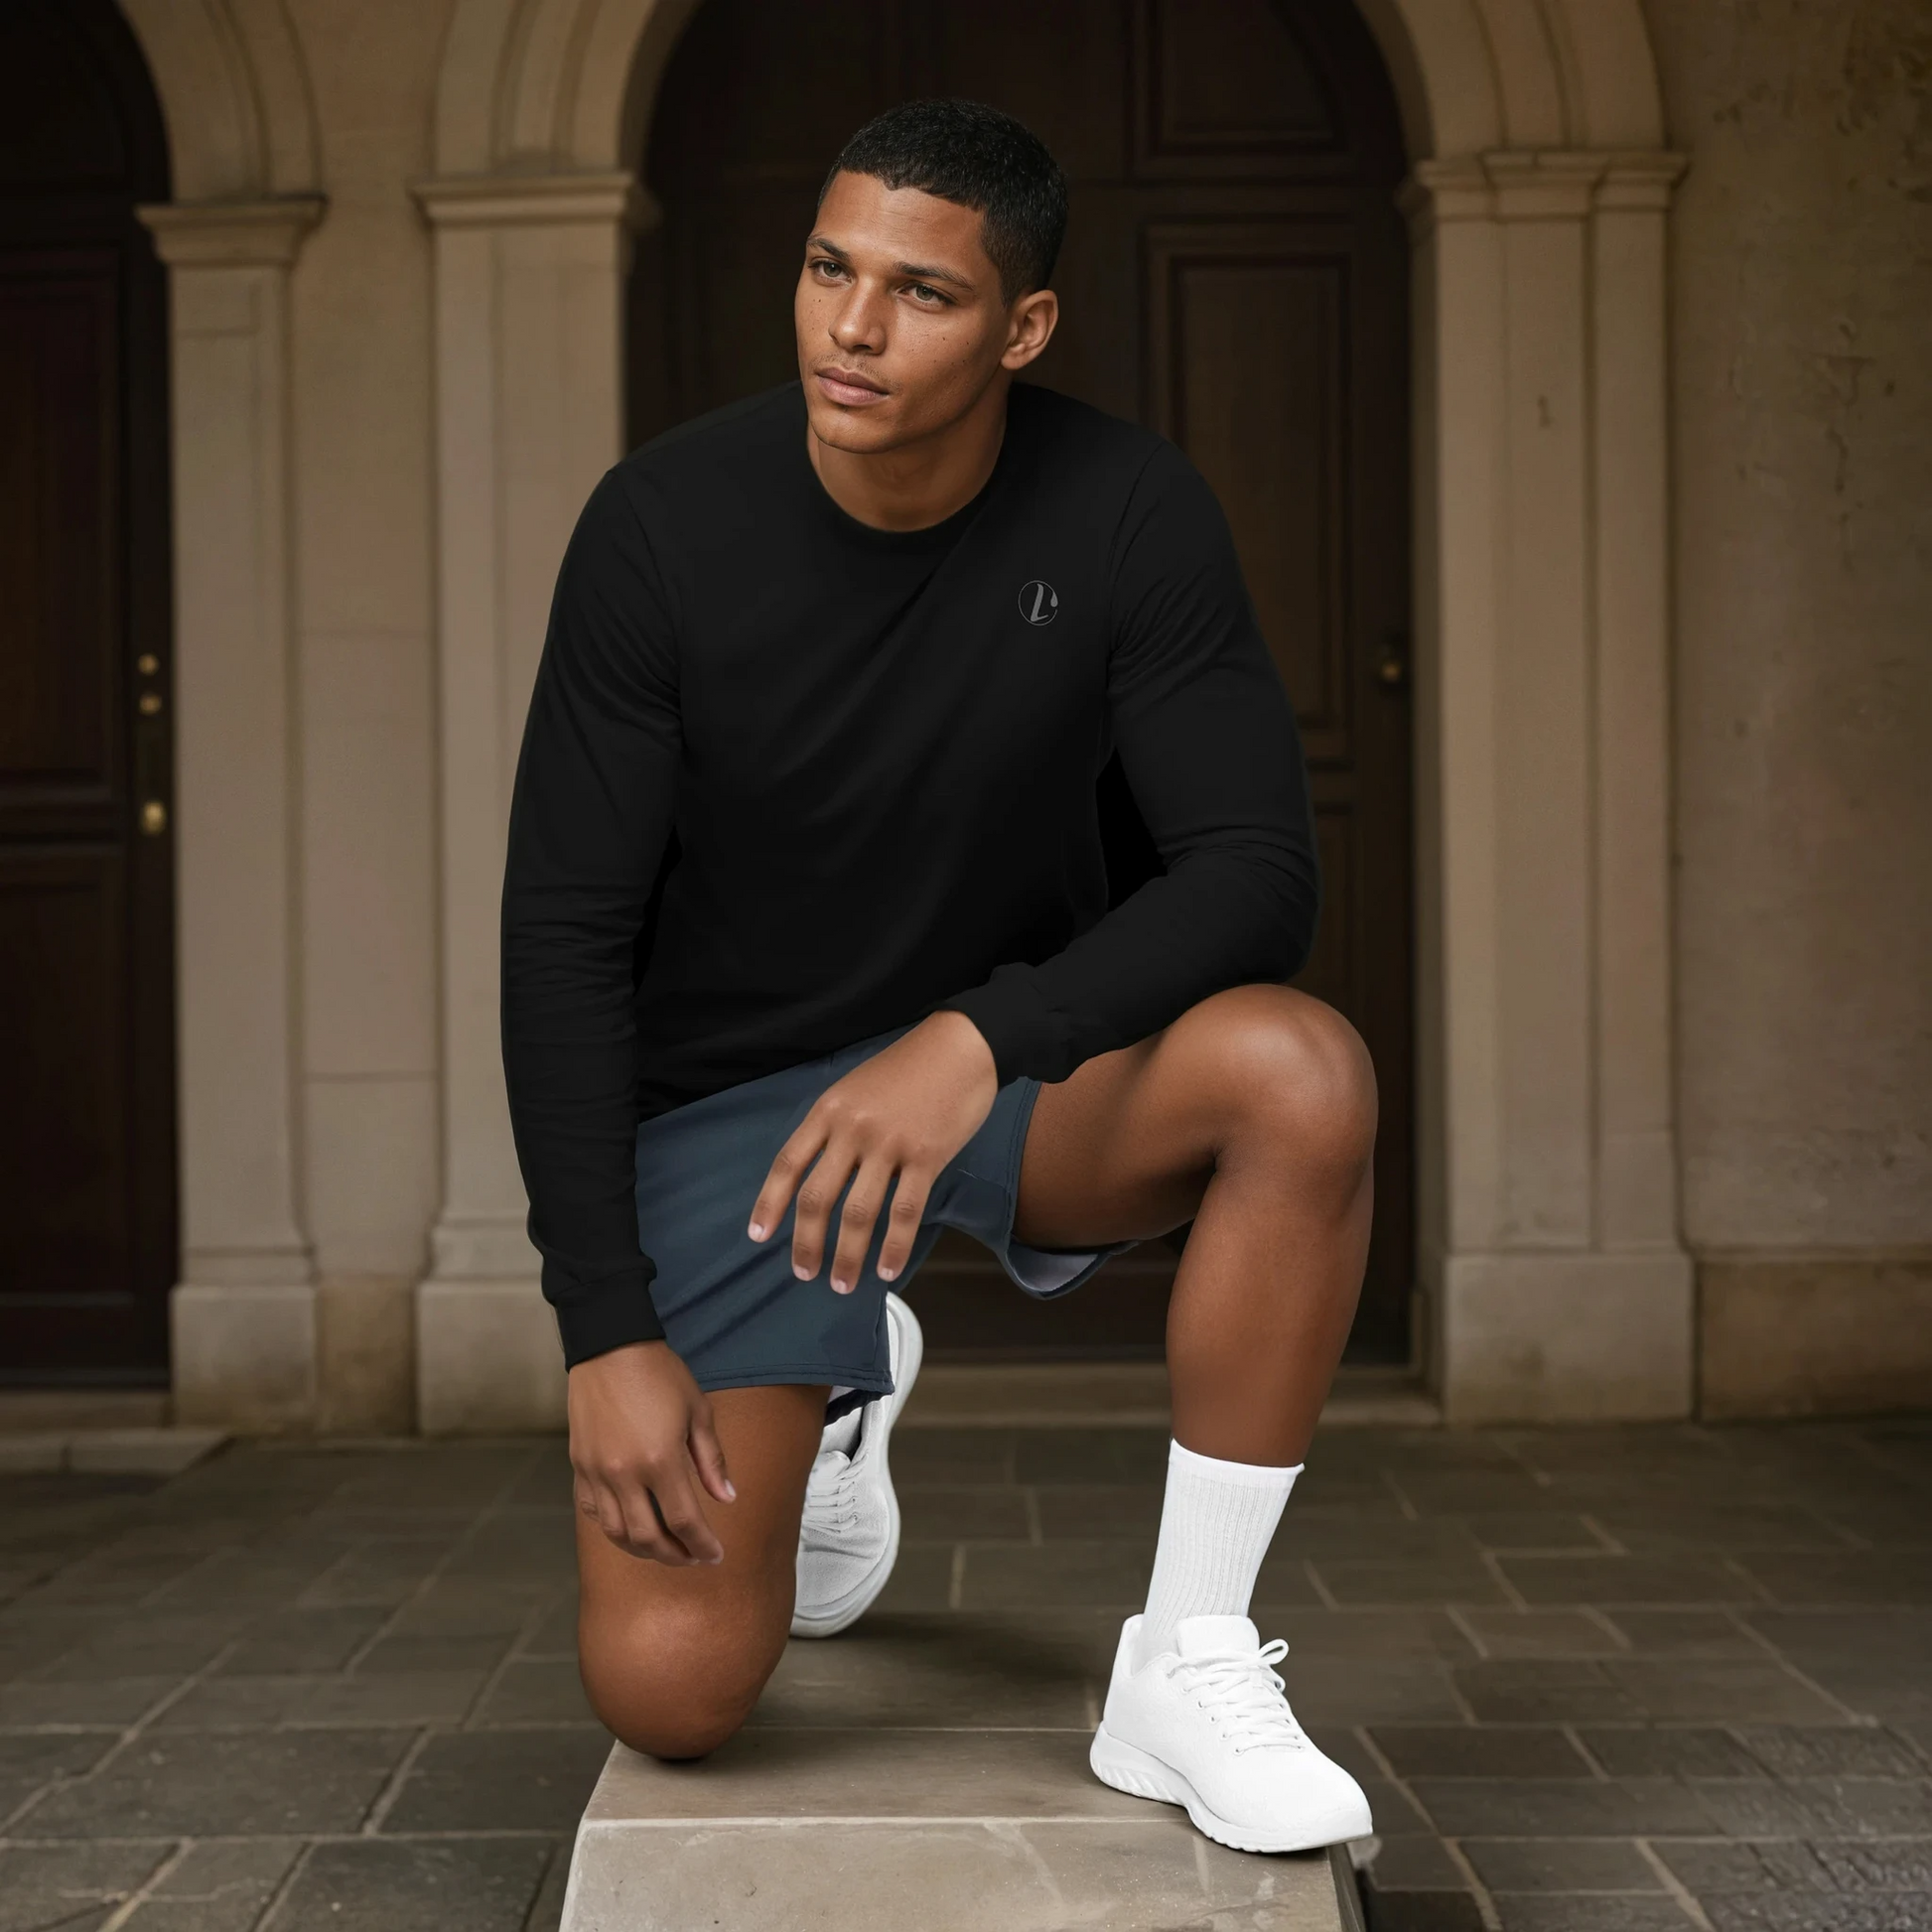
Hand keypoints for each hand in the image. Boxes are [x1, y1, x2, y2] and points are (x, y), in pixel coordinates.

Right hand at [567, 1341, 734, 1563]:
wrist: (610, 1348)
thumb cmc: (659, 1375)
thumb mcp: (698, 1412)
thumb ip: (711, 1461)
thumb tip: (727, 1498)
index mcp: (661, 1460)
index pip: (685, 1522)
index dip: (703, 1545)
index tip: (716, 1555)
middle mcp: (625, 1474)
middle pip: (649, 1539)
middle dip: (675, 1556)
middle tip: (693, 1557)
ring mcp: (597, 1473)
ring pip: (617, 1533)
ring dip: (643, 1550)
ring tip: (664, 1548)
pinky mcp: (579, 1468)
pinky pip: (593, 1513)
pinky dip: (613, 1528)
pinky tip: (630, 1527)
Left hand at [747, 1011, 997, 1293]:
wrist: (960, 1047)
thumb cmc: (908, 1070)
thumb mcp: (855, 1089)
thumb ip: (835, 1129)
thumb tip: (823, 1177)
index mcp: (828, 1111)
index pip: (788, 1163)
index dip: (769, 1203)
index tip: (758, 1235)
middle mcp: (851, 1129)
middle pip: (817, 1196)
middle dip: (806, 1243)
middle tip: (804, 1273)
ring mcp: (888, 1144)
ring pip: (858, 1212)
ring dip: (847, 1256)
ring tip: (841, 1284)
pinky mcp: (925, 1157)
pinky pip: (904, 1211)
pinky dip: (894, 1246)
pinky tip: (888, 1269)